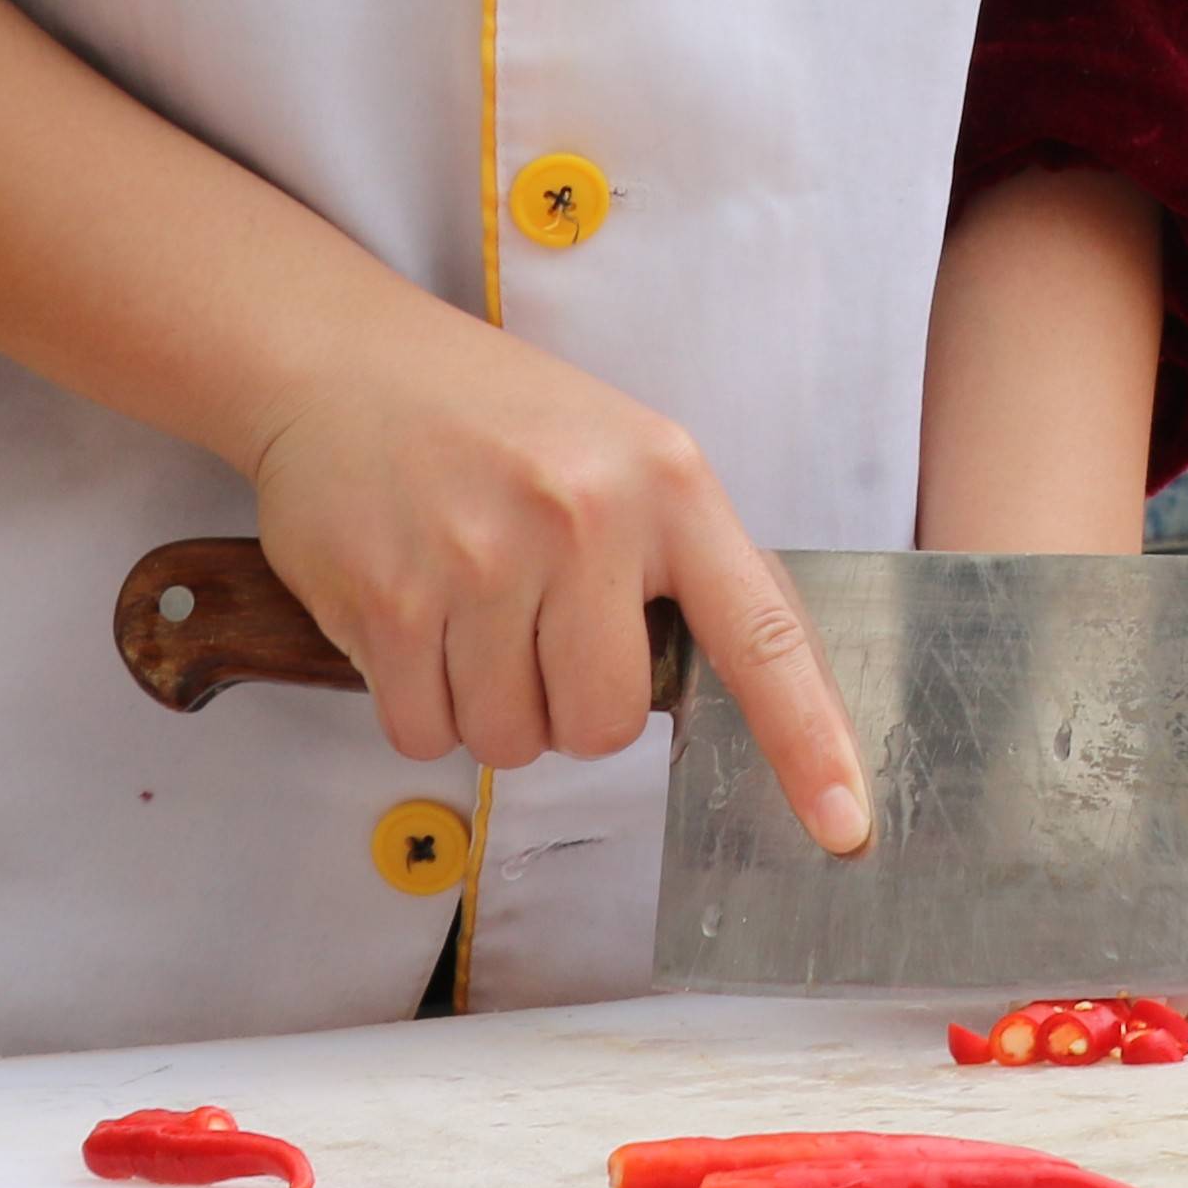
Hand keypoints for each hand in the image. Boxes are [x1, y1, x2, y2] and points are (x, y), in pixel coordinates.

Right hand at [241, 331, 870, 846]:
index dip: (808, 741)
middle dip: (570, 706)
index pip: (761, 634)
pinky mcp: (390, 603)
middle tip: (537, 627)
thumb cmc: (499, 421)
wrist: (342, 362)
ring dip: (489, 706)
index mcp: (668, 484)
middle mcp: (583, 520)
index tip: (845, 825)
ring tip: (468, 608)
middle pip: (606, 725)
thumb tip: (748, 686)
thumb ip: (686, 564)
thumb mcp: (625, 454)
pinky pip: (425, 735)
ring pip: (511, 741)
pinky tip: (413, 619)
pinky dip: (419, 705)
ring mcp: (481, 562)